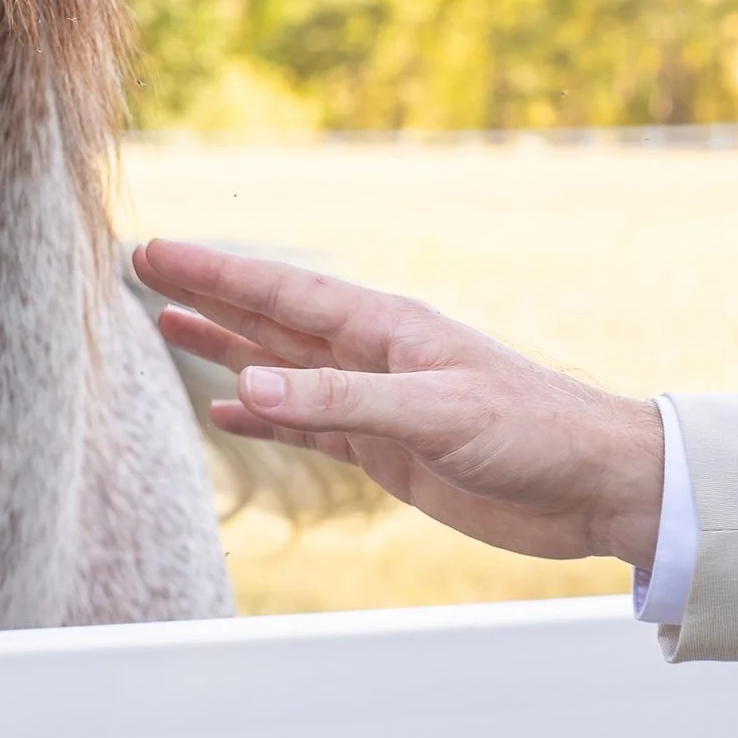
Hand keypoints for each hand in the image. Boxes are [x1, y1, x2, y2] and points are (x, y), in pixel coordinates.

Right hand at [133, 238, 664, 571]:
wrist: (595, 486)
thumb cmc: (534, 431)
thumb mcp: (434, 413)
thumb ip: (338, 401)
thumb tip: (245, 385)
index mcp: (385, 329)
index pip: (279, 293)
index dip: (213, 272)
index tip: (153, 251)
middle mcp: (372, 357)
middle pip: (269, 318)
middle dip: (207, 293)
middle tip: (142, 268)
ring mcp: (376, 403)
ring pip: (280, 368)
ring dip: (225, 348)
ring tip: (168, 326)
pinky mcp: (386, 451)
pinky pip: (307, 426)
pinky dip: (263, 418)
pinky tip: (227, 412)